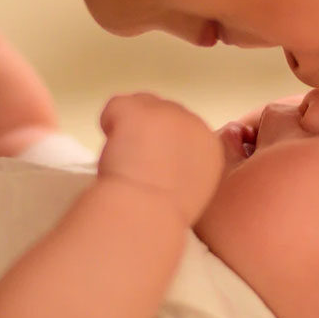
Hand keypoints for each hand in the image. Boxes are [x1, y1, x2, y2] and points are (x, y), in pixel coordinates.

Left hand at [97, 93, 222, 224]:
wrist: (146, 211)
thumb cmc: (163, 213)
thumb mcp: (192, 191)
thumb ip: (186, 168)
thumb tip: (168, 162)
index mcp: (209, 146)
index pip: (184, 128)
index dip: (165, 143)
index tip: (154, 164)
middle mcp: (192, 122)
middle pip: (164, 112)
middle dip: (149, 132)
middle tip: (136, 162)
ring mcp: (165, 111)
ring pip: (141, 104)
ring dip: (130, 126)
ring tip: (124, 158)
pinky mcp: (137, 109)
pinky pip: (116, 105)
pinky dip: (109, 122)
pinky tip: (112, 148)